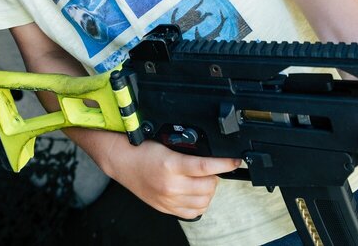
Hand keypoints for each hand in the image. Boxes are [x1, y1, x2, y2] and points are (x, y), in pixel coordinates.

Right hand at [100, 137, 240, 218]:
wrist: (122, 161)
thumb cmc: (143, 150)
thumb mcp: (167, 144)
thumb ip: (189, 152)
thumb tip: (211, 156)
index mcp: (172, 164)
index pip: (206, 166)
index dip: (225, 164)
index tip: (235, 161)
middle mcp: (171, 185)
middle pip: (208, 186)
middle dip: (215, 176)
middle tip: (211, 169)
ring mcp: (168, 199)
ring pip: (203, 201)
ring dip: (208, 191)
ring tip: (203, 181)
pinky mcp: (165, 208)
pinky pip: (193, 212)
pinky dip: (199, 204)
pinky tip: (196, 193)